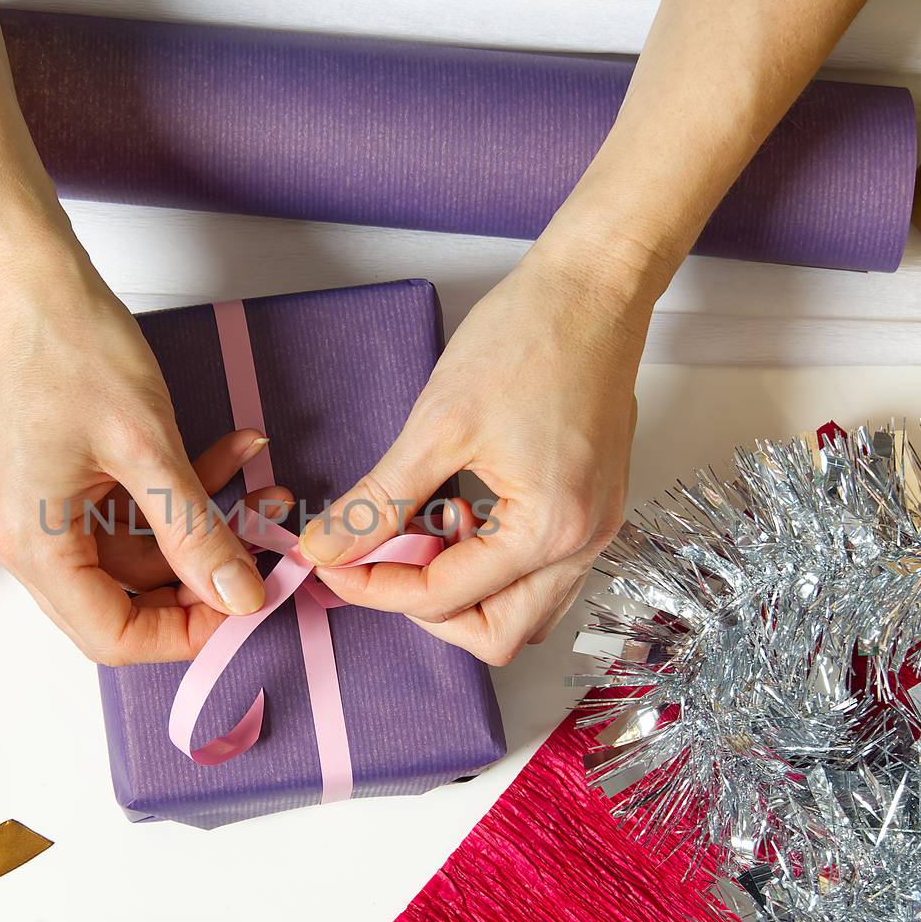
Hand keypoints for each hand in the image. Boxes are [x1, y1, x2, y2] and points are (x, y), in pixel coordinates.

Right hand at [0, 250, 282, 664]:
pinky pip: (125, 510)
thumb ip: (193, 531)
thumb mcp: (146, 445)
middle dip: (202, 576)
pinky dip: (177, 492)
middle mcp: (23, 537)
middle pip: (124, 599)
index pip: (111, 635)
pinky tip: (232, 454)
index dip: (184, 634)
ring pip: (134, 551)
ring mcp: (37, 507)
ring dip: (200, 525)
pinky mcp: (55, 478)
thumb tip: (237, 595)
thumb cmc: (64, 341)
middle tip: (263, 550)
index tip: (244, 605)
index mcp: (32, 543)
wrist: (23, 272)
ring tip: (264, 491)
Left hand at [300, 237, 653, 665]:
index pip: (447, 599)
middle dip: (425, 608)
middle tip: (375, 560)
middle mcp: (583, 543)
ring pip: (521, 610)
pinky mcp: (591, 507)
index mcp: (549, 530)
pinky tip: (453, 513)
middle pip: (497, 633)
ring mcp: (595, 528)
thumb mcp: (437, 425)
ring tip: (418, 532)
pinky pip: (537, 571)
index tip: (331, 561)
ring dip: (461, 590)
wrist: (592, 288)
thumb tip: (326, 547)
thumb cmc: (528, 339)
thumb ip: (379, 500)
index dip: (375, 587)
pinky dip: (488, 562)